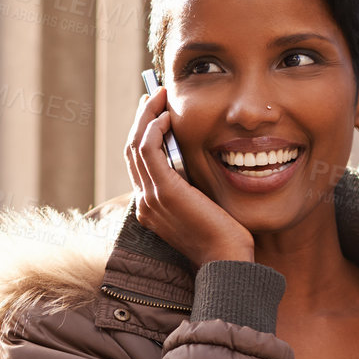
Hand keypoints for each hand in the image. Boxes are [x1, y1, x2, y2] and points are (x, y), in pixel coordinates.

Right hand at [126, 86, 254, 265]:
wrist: (226, 262)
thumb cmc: (224, 239)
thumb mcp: (204, 207)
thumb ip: (194, 186)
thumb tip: (196, 159)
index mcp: (151, 208)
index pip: (139, 164)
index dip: (145, 134)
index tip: (158, 113)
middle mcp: (144, 202)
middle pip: (132, 151)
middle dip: (142, 119)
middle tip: (155, 96)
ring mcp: (150, 198)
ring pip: (136, 146)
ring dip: (146, 116)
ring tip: (160, 96)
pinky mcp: (163, 192)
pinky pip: (148, 151)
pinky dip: (153, 129)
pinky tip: (167, 116)